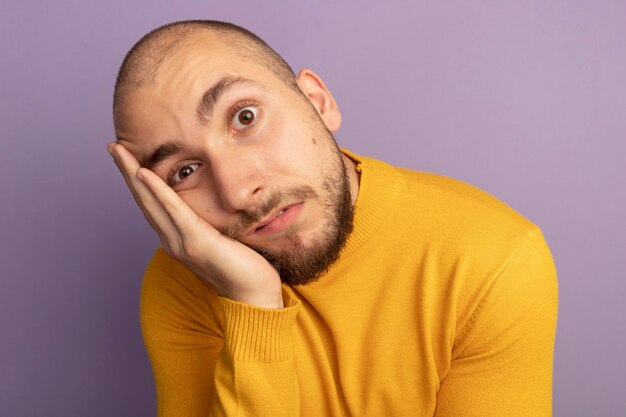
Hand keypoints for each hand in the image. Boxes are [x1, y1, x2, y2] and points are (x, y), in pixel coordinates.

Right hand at [108, 142, 283, 308]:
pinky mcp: (195, 242)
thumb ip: (208, 224)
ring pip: (151, 202)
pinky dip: (157, 191)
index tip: (127, 158)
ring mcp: (181, 243)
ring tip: (120, 152)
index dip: (138, 182)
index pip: (152, 205)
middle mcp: (172, 241)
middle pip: (144, 200)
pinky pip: (173, 211)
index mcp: (177, 239)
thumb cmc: (243, 267)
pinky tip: (144, 173)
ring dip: (133, 175)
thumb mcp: (221, 238)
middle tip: (113, 146)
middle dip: (127, 172)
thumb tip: (210, 205)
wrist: (253, 296)